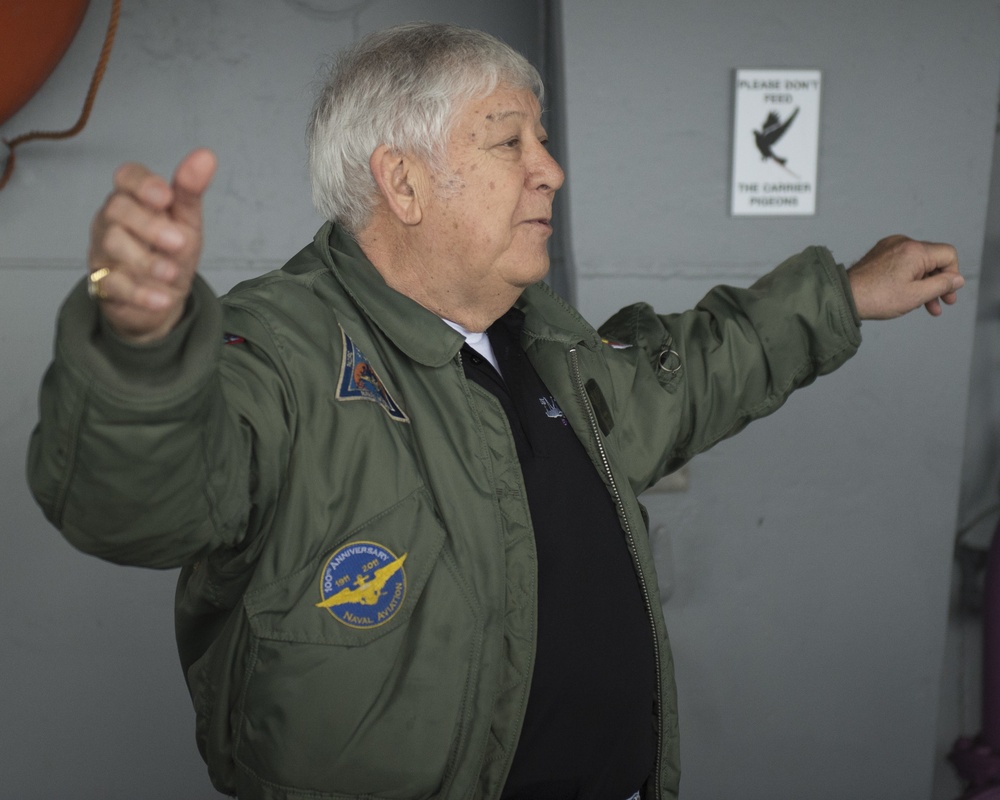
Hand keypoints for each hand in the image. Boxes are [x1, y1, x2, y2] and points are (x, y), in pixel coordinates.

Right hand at [87, 148, 216, 341]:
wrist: (162, 296)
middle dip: (149, 224)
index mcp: (134, 198)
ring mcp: (104, 251)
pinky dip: (141, 293)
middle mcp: (112, 220)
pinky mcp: (103, 283)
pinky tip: (162, 298)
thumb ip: (191, 190)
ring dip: (145, 260)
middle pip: (117, 209)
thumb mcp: (186, 220)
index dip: (142, 182)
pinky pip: (114, 285)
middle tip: (178, 241)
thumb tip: (206, 156)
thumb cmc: (170, 250)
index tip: (165, 197)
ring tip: (172, 272)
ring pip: (112, 245)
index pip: (126, 176)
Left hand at [846, 235, 963, 319]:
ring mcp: (890, 246)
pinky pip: (904, 262)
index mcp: (915, 250)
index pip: (948, 255)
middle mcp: (903, 242)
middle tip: (942, 303)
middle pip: (934, 259)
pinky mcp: (881, 252)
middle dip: (939, 282)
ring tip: (926, 306)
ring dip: (925, 283)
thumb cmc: (875, 298)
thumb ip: (941, 285)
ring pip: (919, 262)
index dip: (952, 275)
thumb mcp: (916, 296)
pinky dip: (910, 277)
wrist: (843, 297)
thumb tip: (958, 279)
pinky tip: (908, 294)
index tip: (947, 294)